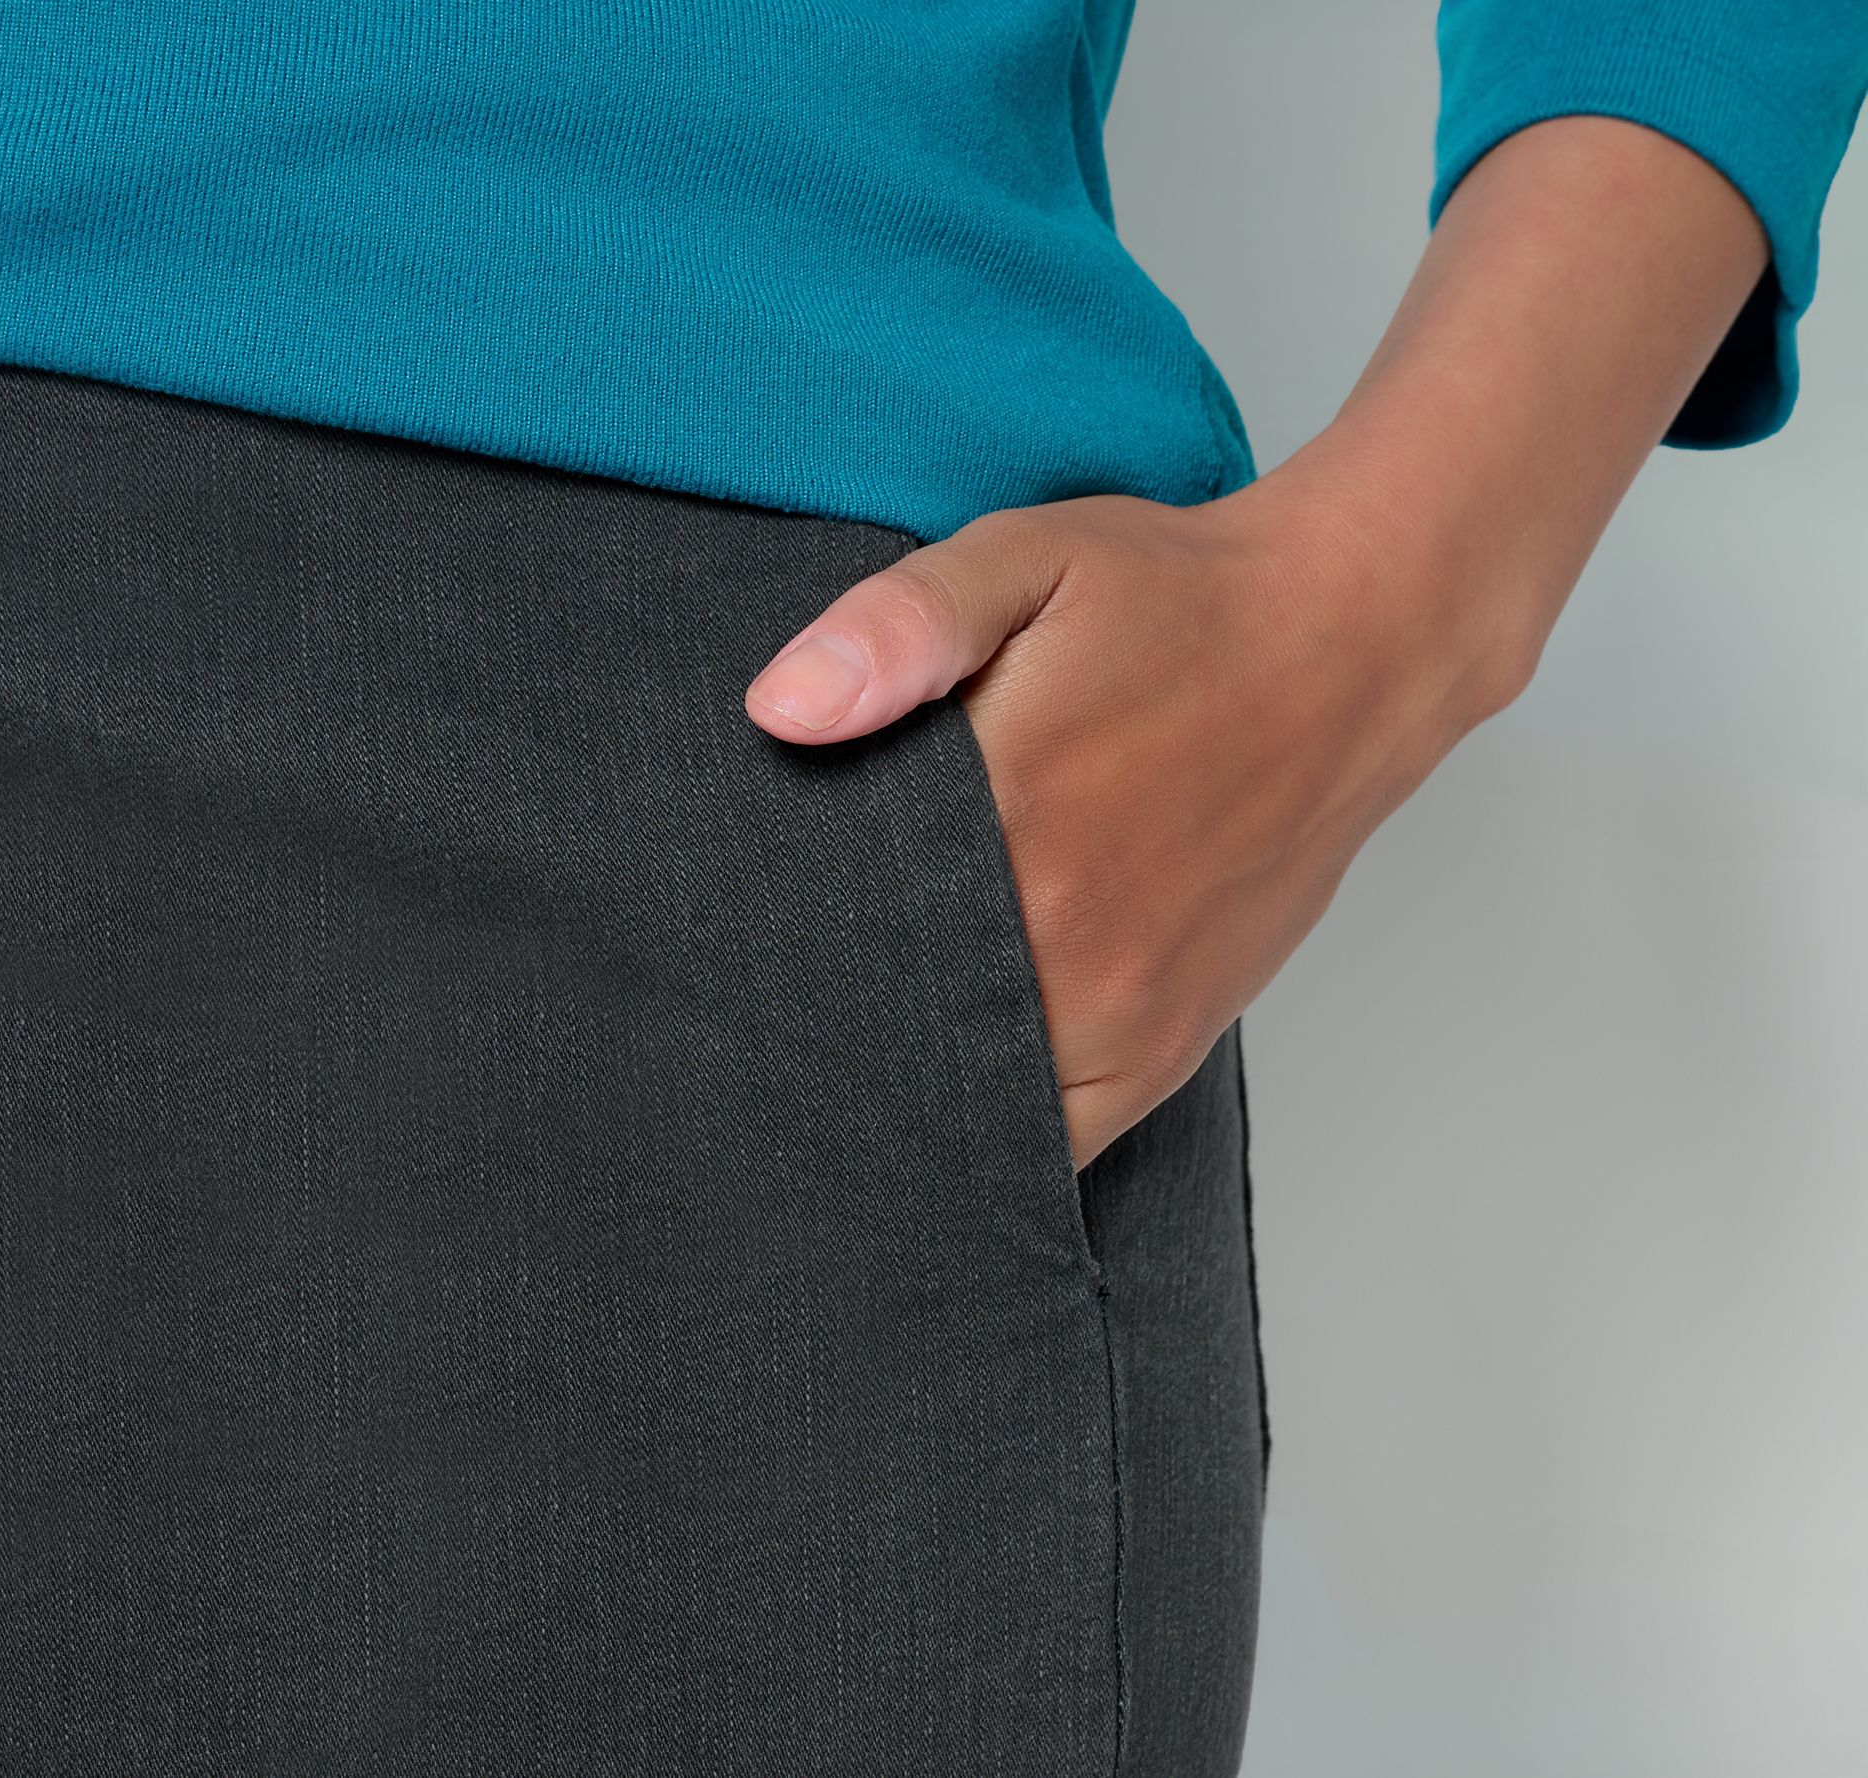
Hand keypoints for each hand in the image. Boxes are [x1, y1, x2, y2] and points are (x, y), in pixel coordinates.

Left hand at [742, 455, 1528, 1166]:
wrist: (1350, 649)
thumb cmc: (1182, 604)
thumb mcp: (1027, 561)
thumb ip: (900, 626)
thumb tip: (782, 708)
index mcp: (1007, 816)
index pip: (832, 934)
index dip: (767, 955)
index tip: (726, 954)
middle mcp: (1064, 938)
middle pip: (890, 1033)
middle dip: (823, 1028)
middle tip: (761, 1013)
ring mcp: (1124, 1008)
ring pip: (970, 1108)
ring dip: (905, 1097)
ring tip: (849, 1060)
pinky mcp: (1168, 1042)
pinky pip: (1057, 1140)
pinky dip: (997, 1132)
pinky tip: (953, 1094)